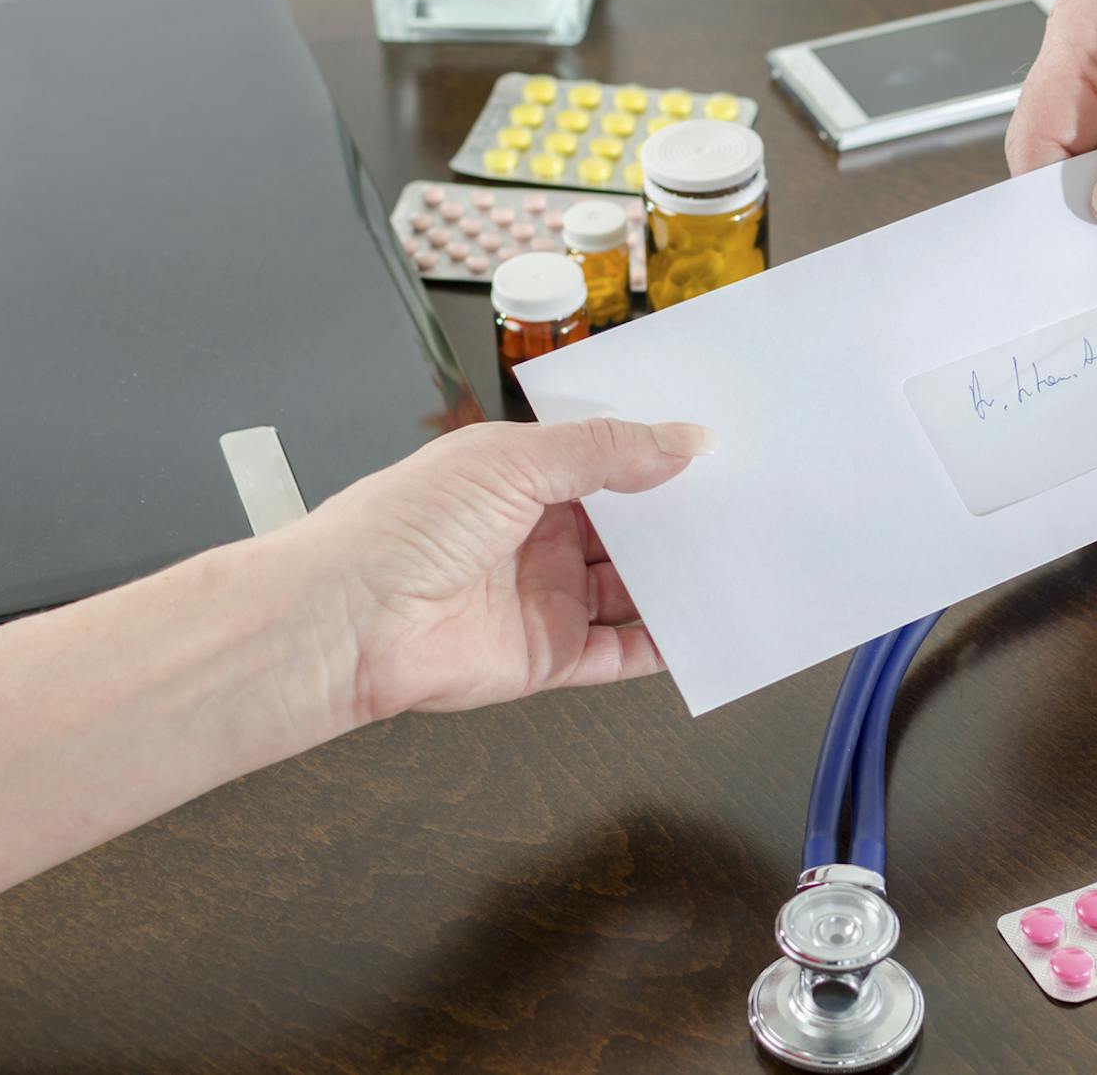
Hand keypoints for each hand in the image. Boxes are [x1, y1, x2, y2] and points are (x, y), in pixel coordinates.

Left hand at [268, 417, 716, 725]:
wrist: (348, 620)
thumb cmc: (406, 525)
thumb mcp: (515, 460)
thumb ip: (606, 451)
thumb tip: (685, 440)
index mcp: (522, 476)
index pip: (606, 461)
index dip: (657, 454)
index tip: (718, 448)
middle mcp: (536, 536)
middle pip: (627, 528)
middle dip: (679, 518)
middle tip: (748, 504)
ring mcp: (545, 598)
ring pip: (633, 589)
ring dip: (681, 579)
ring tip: (744, 561)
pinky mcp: (550, 656)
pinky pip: (621, 652)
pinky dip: (664, 644)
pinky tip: (705, 626)